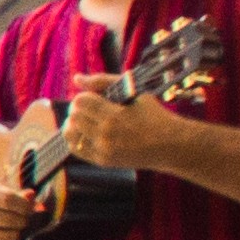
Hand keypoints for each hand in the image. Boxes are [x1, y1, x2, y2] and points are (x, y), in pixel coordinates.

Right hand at [0, 176, 32, 239]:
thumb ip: (6, 191)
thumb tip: (33, 196)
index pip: (8, 200)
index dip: (24, 205)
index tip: (27, 207)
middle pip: (7, 220)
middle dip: (22, 221)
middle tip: (23, 220)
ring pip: (2, 238)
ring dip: (14, 235)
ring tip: (14, 230)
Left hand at [61, 75, 179, 167]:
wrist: (169, 145)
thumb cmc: (152, 114)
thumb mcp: (132, 92)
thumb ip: (103, 81)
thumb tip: (76, 78)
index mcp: (114, 116)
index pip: (80, 102)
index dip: (83, 96)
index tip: (93, 97)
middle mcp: (106, 135)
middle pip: (74, 116)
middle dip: (78, 109)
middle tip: (89, 108)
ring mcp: (104, 151)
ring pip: (70, 134)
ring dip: (74, 123)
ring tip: (85, 120)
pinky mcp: (103, 161)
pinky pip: (76, 149)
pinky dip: (76, 139)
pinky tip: (85, 132)